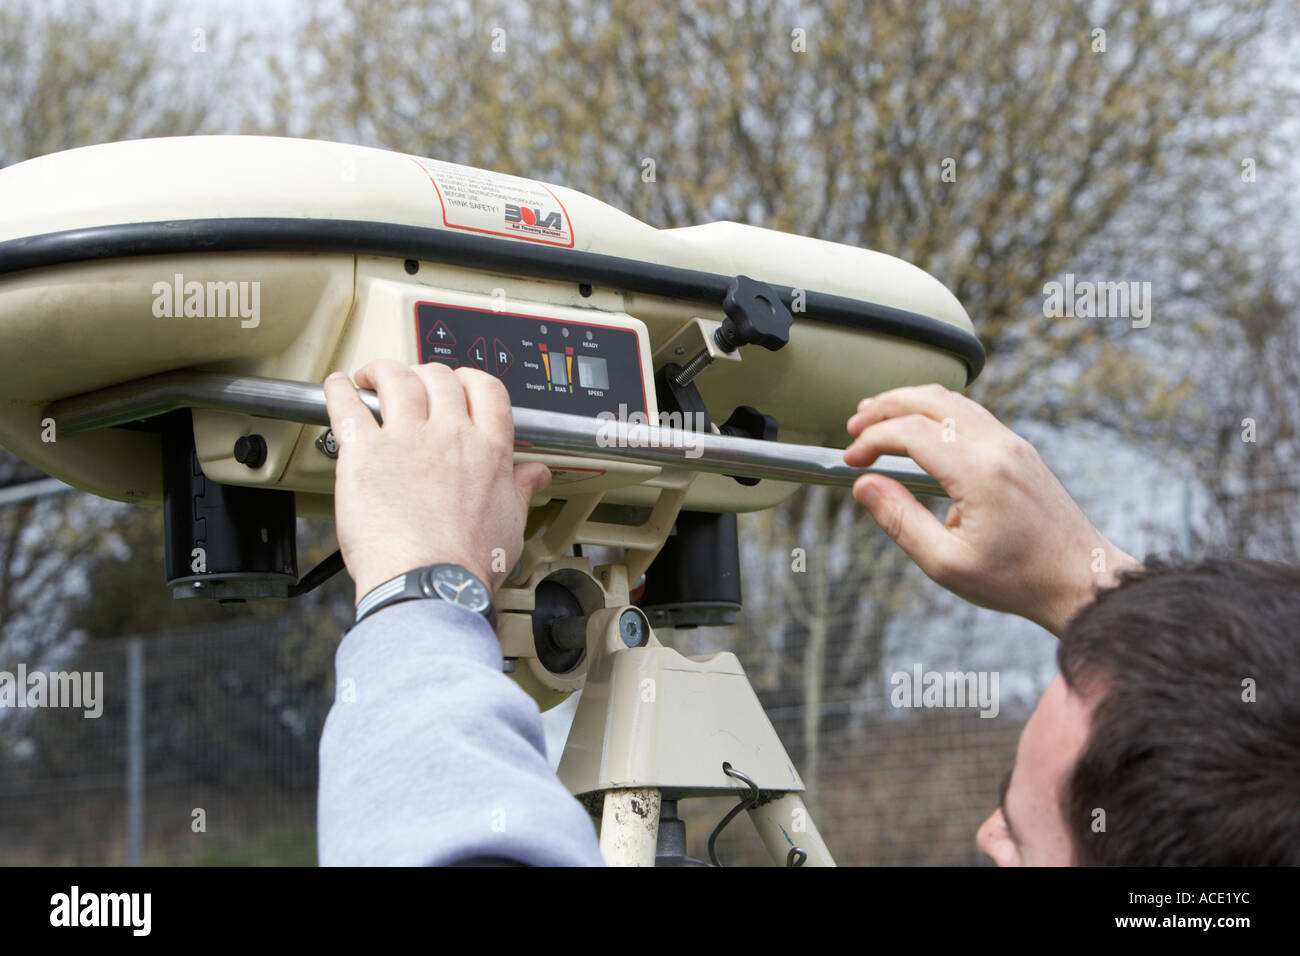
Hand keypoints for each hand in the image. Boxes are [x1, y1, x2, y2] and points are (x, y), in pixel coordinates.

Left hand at [323, 360, 551, 604]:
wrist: (430, 583)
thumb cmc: (467, 563)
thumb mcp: (510, 524)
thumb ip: (520, 490)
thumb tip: (535, 474)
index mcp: (487, 450)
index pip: (485, 388)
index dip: (469, 378)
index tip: (458, 382)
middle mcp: (449, 435)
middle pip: (438, 377)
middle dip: (425, 373)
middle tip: (414, 383)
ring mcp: (406, 440)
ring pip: (395, 379)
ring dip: (382, 371)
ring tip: (372, 377)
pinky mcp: (365, 453)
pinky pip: (347, 406)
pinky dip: (339, 390)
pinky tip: (337, 385)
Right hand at [844, 384, 1138, 636]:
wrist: (1081, 579)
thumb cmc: (1017, 579)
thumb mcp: (946, 562)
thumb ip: (899, 520)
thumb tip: (864, 486)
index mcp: (979, 473)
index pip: (911, 432)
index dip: (872, 440)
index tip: (850, 461)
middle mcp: (999, 447)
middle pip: (931, 400)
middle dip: (885, 406)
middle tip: (854, 423)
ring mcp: (1013, 444)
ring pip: (953, 400)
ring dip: (910, 403)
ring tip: (878, 417)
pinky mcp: (1020, 451)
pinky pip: (971, 414)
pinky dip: (937, 412)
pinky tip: (919, 430)